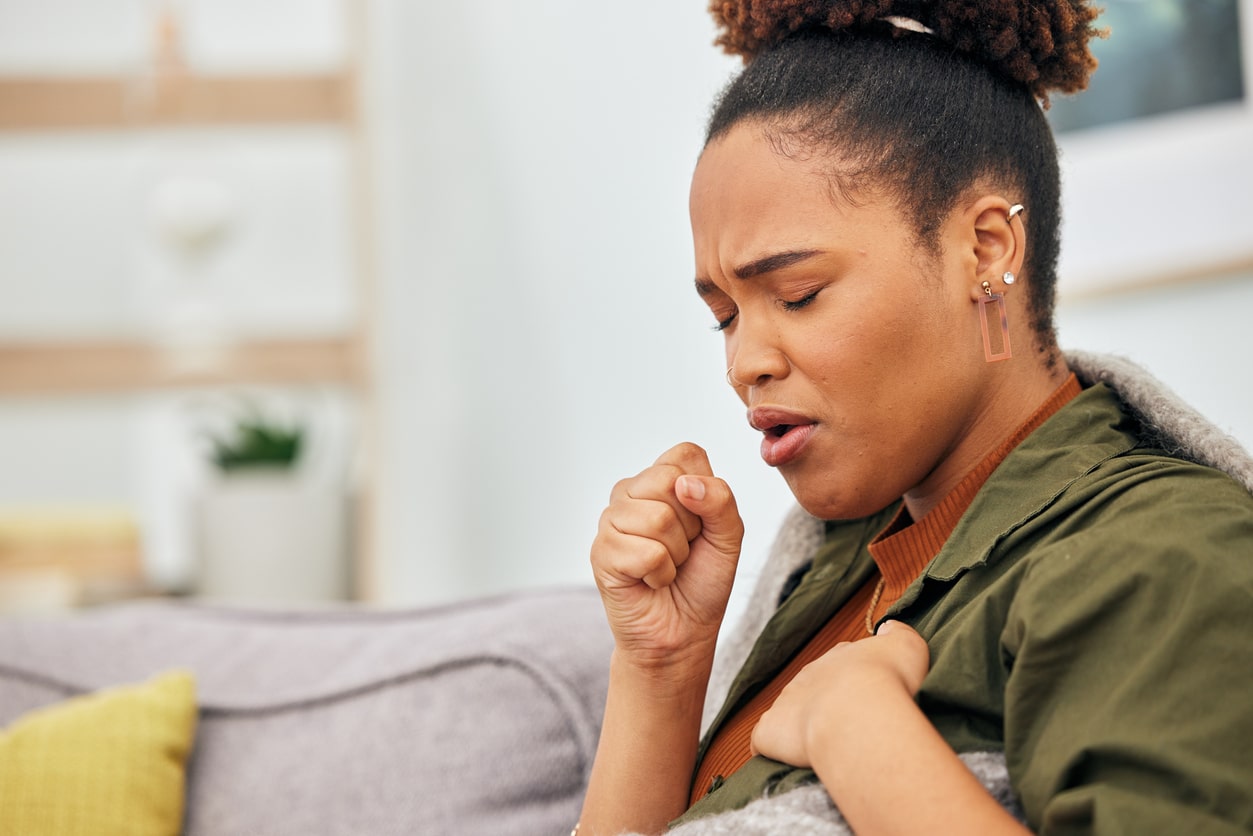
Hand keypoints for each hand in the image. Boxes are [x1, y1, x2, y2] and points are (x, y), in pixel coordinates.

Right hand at [590, 442, 743, 674]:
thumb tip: (684, 484)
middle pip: (668, 480)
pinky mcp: (600, 552)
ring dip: (676, 554)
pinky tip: (650, 581)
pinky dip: (660, 575)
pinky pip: (646, 553)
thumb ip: (720, 500)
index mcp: (660, 480)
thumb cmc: (702, 581)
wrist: (682, 631)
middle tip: (683, 549)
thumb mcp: (728, 536)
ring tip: (667, 567)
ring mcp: (611, 520)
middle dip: (690, 525)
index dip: (704, 491)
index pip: (684, 454)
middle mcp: (631, 493)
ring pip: (657, 519)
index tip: (701, 524)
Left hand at [751, 620, 930, 766]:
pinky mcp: (771, 730)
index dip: (855, 678)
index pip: (843, 661)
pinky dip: (772, 747)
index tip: (870, 692)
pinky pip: (765, 739)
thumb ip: (898, 634)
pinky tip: (787, 759)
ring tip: (825, 745)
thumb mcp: (908, 646)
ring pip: (789, 711)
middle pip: (815, 686)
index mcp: (840, 657)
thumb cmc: (888, 681)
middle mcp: (810, 675)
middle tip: (852, 726)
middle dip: (828, 703)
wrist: (859, 711)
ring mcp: (787, 701)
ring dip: (801, 726)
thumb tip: (888, 627)